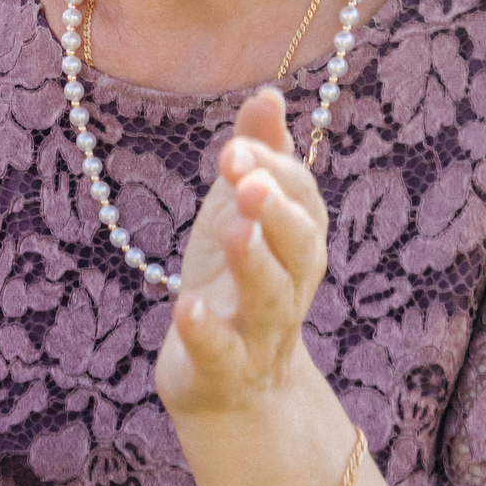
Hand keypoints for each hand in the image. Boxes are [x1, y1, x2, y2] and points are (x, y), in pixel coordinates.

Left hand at [156, 91, 330, 420]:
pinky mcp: (220, 370)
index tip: (236, 143)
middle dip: (277, 211)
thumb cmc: (237, 285)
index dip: (273, 170)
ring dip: (253, 262)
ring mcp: (257, 333)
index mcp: (294, 247)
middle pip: (298, 249)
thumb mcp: (242, 217)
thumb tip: (269, 95)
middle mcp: (287, 288)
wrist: (235, 390)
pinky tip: (186, 308)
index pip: (299, 201)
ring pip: (268, 299)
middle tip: (249, 177)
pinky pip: (219, 352)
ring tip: (232, 228)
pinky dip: (205, 332)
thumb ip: (259, 158)